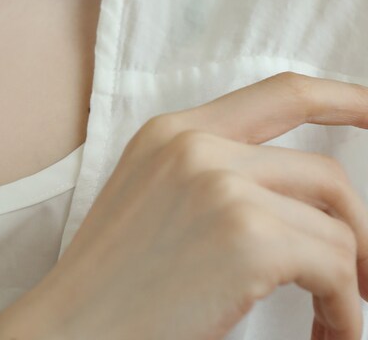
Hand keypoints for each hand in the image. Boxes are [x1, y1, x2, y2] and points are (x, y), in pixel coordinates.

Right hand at [0, 71, 367, 339]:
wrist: (71, 326)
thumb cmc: (114, 279)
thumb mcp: (153, 199)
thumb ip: (211, 174)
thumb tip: (297, 203)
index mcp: (172, 131)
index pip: (280, 94)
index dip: (343, 97)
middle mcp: (198, 145)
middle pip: (325, 172)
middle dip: (357, 230)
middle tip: (361, 277)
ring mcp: (221, 184)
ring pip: (337, 227)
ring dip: (346, 282)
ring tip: (330, 320)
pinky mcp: (247, 236)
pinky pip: (336, 270)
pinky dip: (343, 311)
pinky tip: (322, 333)